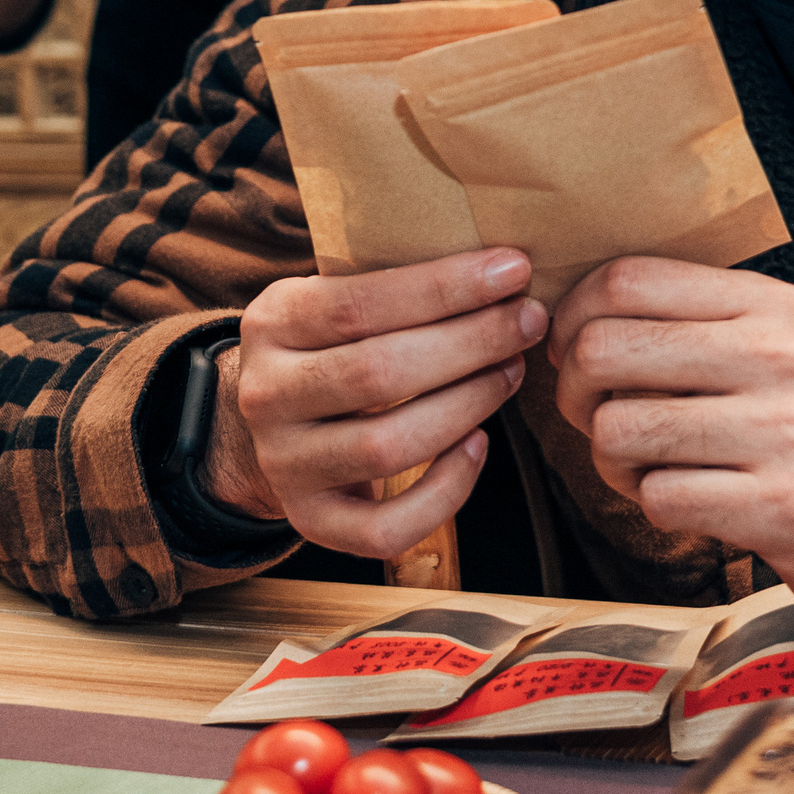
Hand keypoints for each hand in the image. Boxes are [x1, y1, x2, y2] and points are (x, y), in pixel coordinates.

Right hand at [205, 248, 547, 558]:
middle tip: (528, 320)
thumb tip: (498, 266)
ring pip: (386, 447)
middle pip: (377, 373)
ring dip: (466, 405)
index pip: (356, 304)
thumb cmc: (333, 344)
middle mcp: (266, 396)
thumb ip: (391, 283)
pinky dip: (445, 491)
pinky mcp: (312, 519)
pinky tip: (477, 445)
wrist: (276, 419)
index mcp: (271, 323)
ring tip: (511, 371)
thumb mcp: (333, 297)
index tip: (511, 269)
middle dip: (469, 343)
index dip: (442, 288)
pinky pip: (386, 528)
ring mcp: (284, 464)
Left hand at [550, 258, 793, 609]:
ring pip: (619, 430)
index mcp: (773, 305)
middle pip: (605, 350)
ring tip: (648, 465)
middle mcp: (785, 357)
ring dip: (612, 460)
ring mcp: (791, 432)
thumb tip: (568, 316)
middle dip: (576, 392)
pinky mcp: (788, 508)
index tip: (569, 347)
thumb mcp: (772, 348)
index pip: (627, 279)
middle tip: (594, 415)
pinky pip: (658, 498)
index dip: (573, 314)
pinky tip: (690, 500)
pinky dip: (655, 506)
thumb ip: (688, 321)